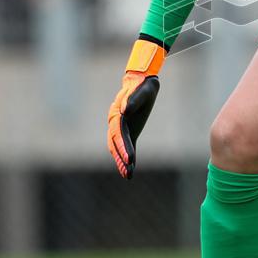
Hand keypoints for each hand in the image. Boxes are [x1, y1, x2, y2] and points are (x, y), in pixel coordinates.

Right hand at [107, 38, 165, 178]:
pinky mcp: (128, 130)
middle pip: (116, 143)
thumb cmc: (142, 86)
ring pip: (117, 147)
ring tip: (128, 175)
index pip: (119, 133)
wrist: (140, 82)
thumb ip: (133, 100)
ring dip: (121, 161)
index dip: (123, 147)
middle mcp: (115, 122)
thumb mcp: (141, 91)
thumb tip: (125, 110)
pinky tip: (130, 169)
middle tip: (128, 171)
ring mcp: (120, 127)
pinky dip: (127, 157)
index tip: (130, 158)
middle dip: (121, 158)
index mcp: (117, 114)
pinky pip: (125, 146)